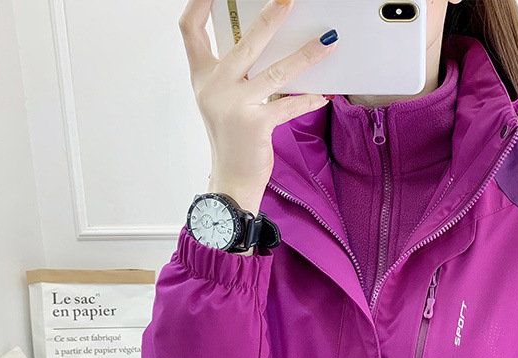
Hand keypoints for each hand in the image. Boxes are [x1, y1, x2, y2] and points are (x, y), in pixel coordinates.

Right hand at [178, 0, 337, 203]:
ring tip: (326, 41)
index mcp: (203, 77)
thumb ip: (236, 74)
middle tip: (287, 1)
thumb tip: (271, 47)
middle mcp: (214, 87)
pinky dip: (309, 99)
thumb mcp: (223, 101)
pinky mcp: (256, 124)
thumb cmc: (231, 140)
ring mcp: (235, 105)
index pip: (191, 30)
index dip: (198, 2)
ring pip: (276, 72)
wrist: (230, 179)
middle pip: (244, 43)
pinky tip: (324, 94)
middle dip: (268, 18)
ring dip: (305, 55)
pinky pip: (289, 105)